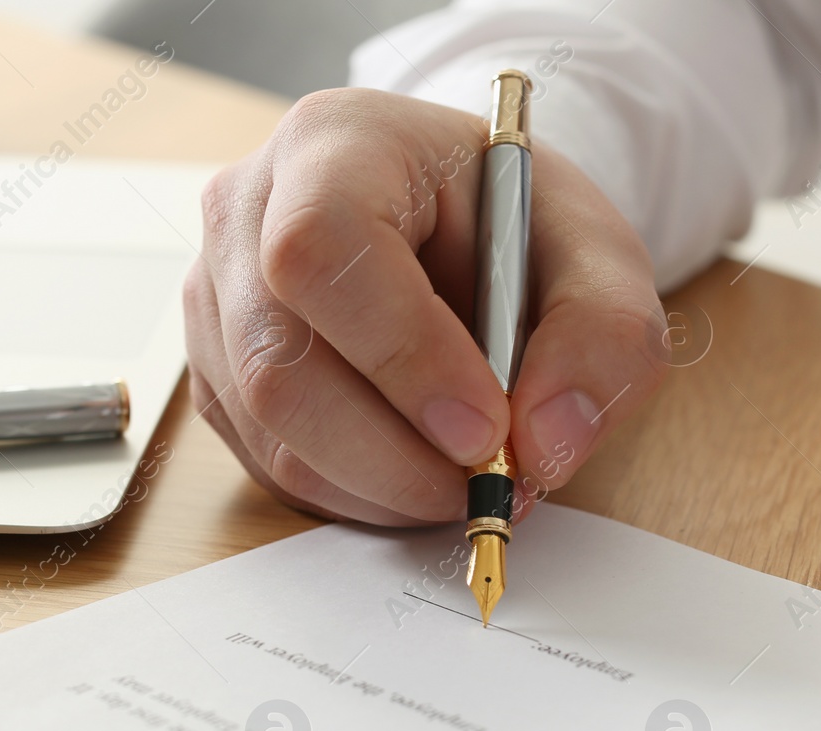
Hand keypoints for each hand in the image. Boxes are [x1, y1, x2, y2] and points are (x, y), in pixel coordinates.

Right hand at [184, 88, 667, 524]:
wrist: (462, 232)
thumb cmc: (515, 230)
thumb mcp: (599, 257)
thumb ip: (604, 337)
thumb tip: (547, 443)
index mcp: (335, 145)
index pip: (323, 248)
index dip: (401, 353)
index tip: (486, 429)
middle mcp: (247, 214)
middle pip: (279, 364)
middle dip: (396, 454)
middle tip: (488, 483)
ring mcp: (216, 299)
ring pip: (272, 431)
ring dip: (383, 486)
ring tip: (465, 476)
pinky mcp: (217, 374)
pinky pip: (269, 464)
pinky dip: (356, 493)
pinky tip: (414, 466)